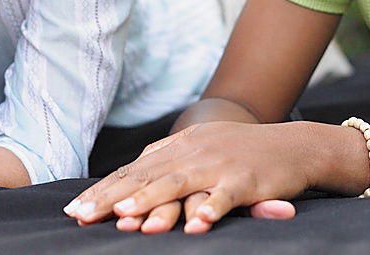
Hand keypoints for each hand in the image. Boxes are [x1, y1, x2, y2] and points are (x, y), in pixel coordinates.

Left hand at [64, 122, 303, 233]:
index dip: (103, 189)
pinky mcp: (246, 180)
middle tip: (83, 215)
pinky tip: (198, 225)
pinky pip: (226, 197)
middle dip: (112, 197)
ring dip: (152, 200)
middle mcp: (194, 152)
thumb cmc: (243, 150)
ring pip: (179, 183)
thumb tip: (132, 172)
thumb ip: (168, 157)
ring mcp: (219, 165)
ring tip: (126, 216)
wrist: (294, 145)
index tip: (75, 208)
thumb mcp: (201, 146)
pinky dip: (211, 209)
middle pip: (147, 176)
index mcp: (180, 146)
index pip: (134, 170)